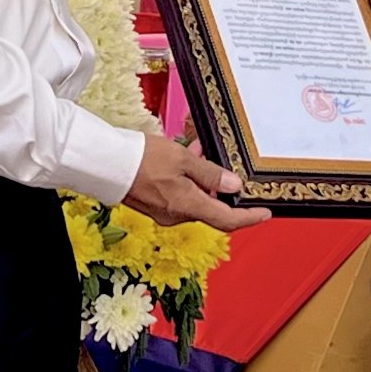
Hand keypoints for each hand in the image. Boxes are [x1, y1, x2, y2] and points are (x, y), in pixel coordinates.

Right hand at [122, 133, 269, 230]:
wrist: (105, 164)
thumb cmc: (142, 159)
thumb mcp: (182, 159)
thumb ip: (210, 174)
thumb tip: (233, 185)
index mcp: (188, 206)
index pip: (227, 220)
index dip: (249, 218)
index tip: (265, 212)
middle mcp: (177, 215)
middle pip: (211, 208)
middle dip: (220, 187)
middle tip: (226, 164)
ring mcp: (164, 212)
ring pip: (194, 198)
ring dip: (202, 179)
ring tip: (199, 151)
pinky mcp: (153, 205)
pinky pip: (179, 195)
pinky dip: (187, 180)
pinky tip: (184, 157)